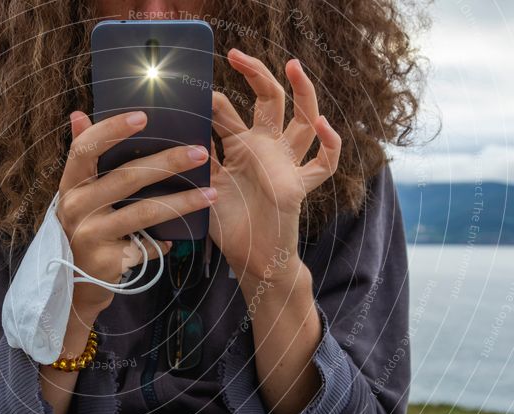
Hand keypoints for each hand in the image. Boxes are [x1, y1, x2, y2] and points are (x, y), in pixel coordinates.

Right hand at [57, 110, 217, 314]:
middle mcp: (75, 208)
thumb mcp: (77, 195)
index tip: (144, 116)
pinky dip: (163, 242)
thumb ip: (82, 157)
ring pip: (145, 213)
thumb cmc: (83, 229)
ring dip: (182, 203)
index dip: (113, 130)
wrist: (73, 286)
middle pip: (127, 178)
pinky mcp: (107, 262)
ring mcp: (90, 235)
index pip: (86, 148)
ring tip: (211, 193)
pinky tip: (178, 239)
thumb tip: (78, 114)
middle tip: (200, 153)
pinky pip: (145, 246)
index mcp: (70, 184)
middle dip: (168, 163)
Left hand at [209, 49, 340, 286]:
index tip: (195, 89)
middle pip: (271, 100)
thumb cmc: (229, 223)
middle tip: (237, 55)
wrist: (251, 259)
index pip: (230, 110)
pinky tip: (324, 126)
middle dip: (257, 74)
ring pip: (304, 121)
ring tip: (295, 67)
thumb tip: (183, 127)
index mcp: (242, 146)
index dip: (213, 98)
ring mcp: (286, 164)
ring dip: (304, 93)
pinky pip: (323, 164)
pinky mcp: (299, 186)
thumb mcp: (206, 185)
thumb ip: (199, 157)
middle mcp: (267, 148)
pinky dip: (330, 144)